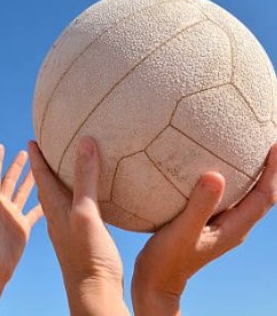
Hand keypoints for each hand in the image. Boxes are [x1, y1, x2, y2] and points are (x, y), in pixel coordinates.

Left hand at [0, 144, 41, 315]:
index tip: (0, 145)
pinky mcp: (23, 226)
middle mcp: (3, 206)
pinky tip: (49, 196)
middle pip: (11, 180)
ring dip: (30, 180)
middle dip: (17, 165)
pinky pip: (34, 211)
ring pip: (24, 192)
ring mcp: (14, 215)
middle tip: (25, 151)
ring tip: (39, 167)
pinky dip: (41, 203)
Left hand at [29, 137, 129, 315]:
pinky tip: (83, 194)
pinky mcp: (76, 233)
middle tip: (44, 147)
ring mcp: (64, 225)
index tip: (31, 139)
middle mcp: (56, 215)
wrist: (94, 292)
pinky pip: (70, 206)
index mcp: (53, 207)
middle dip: (41, 164)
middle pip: (42, 183)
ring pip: (55, 194)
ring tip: (62, 164)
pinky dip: (72, 193)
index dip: (35, 156)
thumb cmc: (87, 256)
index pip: (38, 176)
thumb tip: (84, 143)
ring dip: (55, 178)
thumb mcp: (84, 213)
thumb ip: (84, 178)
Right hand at [131, 143, 276, 315]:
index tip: (274, 145)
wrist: (157, 280)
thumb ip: (199, 206)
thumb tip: (216, 175)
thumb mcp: (183, 232)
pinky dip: (223, 180)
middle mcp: (232, 225)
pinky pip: (221, 197)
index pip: (264, 197)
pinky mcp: (205, 222)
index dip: (273, 172)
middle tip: (263, 142)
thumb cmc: (168, 259)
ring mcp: (219, 224)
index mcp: (234, 228)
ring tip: (240, 148)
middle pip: (259, 194)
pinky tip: (205, 167)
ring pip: (241, 194)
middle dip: (267, 169)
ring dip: (246, 173)